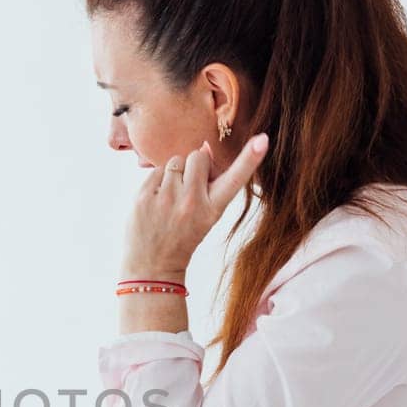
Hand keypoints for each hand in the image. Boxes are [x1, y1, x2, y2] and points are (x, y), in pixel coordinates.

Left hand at [121, 133, 269, 279]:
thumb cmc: (183, 236)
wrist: (153, 266)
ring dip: (175, 172)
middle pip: (198, 156)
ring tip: (172, 197)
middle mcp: (191, 203)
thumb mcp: (206, 216)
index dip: (250, 158)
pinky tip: (157, 201)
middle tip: (190, 186)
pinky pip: (156, 170)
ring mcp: (165, 199)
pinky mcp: (143, 197)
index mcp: (212, 210)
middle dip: (195, 164)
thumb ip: (209, 185)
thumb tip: (204, 147)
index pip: (236, 179)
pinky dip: (158, 180)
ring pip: (176, 160)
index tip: (262, 140)